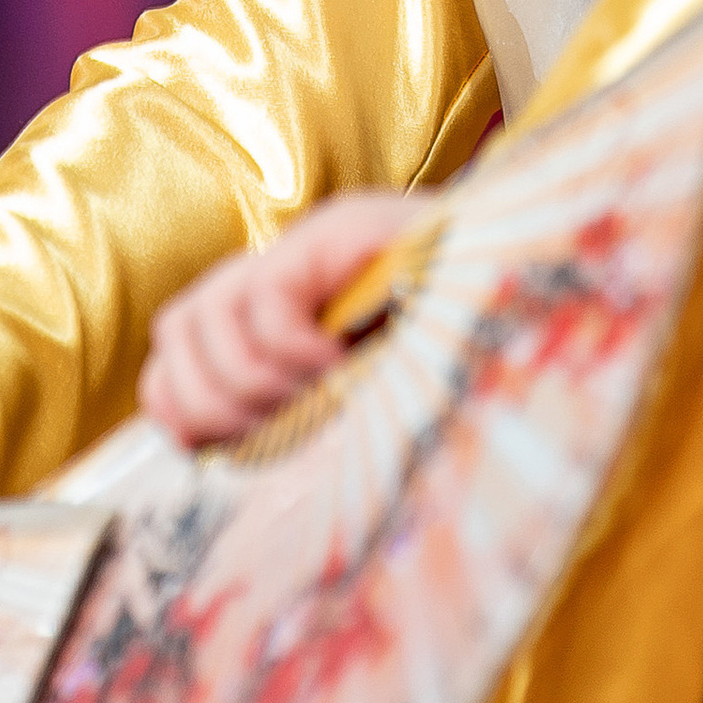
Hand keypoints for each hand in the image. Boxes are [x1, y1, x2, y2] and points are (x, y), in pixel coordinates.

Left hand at [140, 195, 437, 446]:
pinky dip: (291, 351)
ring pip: (199, 318)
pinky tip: (341, 363)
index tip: (218, 455)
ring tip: (315, 395)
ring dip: (251, 383)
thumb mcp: (356, 415)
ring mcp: (304, 246)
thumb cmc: (453, 370)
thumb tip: (221, 472)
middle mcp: (276, 274)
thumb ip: (295, 430)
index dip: (179, 410)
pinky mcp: (335, 230)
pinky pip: (264, 302)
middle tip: (283, 428)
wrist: (531, 292)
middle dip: (214, 406)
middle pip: (173, 335)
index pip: (171, 357)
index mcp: (273, 319)